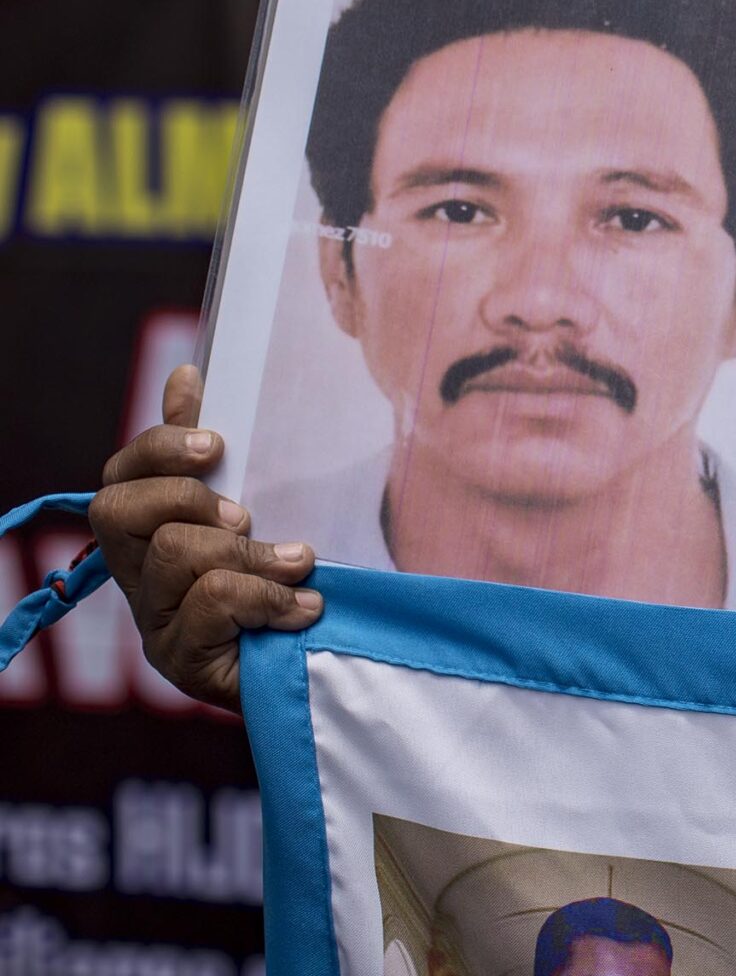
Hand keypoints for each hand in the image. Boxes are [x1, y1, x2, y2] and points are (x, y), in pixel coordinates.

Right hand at [87, 366, 322, 709]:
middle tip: (245, 513)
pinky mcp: (179, 661)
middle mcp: (138, 574)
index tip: (216, 442)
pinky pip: (209, 603)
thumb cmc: (277, 582)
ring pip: (172, 553)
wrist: (311, 670)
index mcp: (150, 532)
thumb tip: (188, 373)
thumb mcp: (255, 511)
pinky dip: (266, 597)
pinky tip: (304, 607)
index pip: (121, 474)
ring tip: (298, 564)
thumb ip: (213, 455)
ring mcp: (153, 619)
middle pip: (117, 508)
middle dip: (186, 497)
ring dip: (246, 551)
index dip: (159, 447)